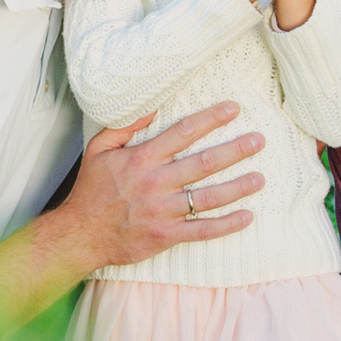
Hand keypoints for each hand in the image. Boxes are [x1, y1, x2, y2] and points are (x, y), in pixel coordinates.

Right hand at [55, 101, 265, 271]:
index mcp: (142, 159)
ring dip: (238, 187)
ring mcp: (163, 211)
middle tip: (259, 140)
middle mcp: (156, 183)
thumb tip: (151, 105)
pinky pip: (203, 230)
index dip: (211, 119)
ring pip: (209, 196)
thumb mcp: (98, 149)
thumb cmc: (91, 190)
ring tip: (260, 178)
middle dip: (236, 150)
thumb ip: (124, 126)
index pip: (183, 132)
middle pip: (205, 162)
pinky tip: (247, 216)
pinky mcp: (167, 235)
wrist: (80, 234)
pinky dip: (227, 224)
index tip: (233, 109)